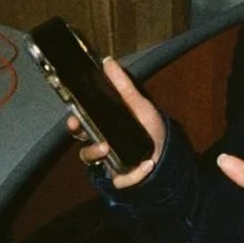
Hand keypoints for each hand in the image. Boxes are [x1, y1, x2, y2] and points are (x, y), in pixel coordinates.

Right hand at [64, 56, 165, 188]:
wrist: (170, 154)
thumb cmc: (150, 129)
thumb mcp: (140, 106)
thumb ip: (124, 86)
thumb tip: (107, 61)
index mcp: (104, 129)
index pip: (81, 127)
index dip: (74, 124)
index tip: (74, 119)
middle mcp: (103, 146)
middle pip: (82, 147)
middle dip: (83, 143)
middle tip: (89, 136)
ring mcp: (110, 163)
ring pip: (93, 162)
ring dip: (96, 154)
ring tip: (107, 147)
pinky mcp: (123, 179)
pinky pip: (121, 180)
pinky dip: (133, 175)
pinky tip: (146, 165)